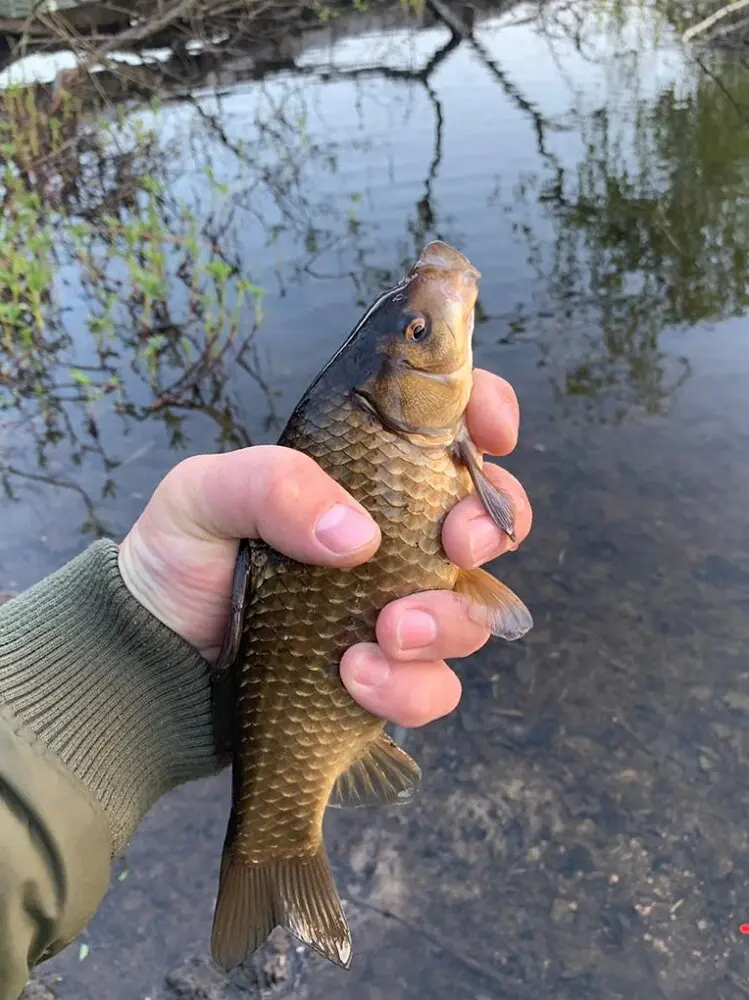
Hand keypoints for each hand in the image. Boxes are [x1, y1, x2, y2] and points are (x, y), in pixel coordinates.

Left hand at [118, 369, 531, 729]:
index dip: (490, 415)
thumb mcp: (205, 495)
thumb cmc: (182, 555)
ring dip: (445, 620)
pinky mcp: (388, 673)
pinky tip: (355, 676)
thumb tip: (358, 537)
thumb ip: (272, 485)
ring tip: (385, 632)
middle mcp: (396, 536)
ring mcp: (397, 606)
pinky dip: (409, 685)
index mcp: (364, 473)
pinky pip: (436, 686)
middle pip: (492, 520)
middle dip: (489, 529)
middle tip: (452, 545)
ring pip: (475, 612)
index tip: (493, 434)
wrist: (157, 652)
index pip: (452, 426)